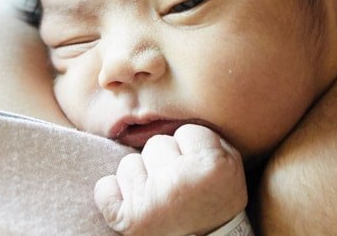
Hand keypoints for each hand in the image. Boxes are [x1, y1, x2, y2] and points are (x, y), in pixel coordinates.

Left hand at [95, 124, 247, 235]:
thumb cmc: (219, 199)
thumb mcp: (232, 163)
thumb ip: (209, 137)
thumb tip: (175, 115)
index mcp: (209, 166)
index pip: (186, 131)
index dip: (192, 148)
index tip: (199, 167)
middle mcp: (178, 182)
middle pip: (156, 143)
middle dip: (166, 160)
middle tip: (180, 182)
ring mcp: (150, 202)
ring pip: (129, 162)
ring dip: (141, 175)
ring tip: (159, 195)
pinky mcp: (128, 221)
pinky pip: (104, 188)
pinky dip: (113, 194)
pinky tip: (134, 202)